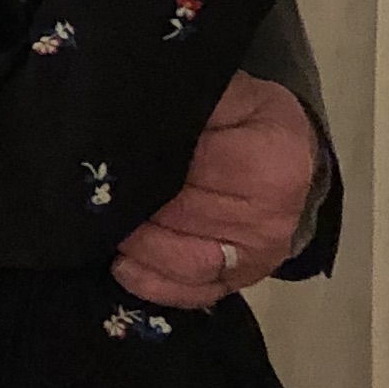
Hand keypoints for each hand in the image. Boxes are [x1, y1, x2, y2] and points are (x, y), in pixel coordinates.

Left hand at [110, 71, 319, 310]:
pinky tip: (124, 265)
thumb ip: (195, 103)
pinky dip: (153, 282)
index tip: (113, 162)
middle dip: (135, 207)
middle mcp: (270, 219)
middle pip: (181, 218)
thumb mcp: (233, 95)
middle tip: (97, 196)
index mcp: (271, 164)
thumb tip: (142, 116)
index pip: (193, 171)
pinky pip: (190, 292)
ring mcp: (257, 258)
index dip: (148, 168)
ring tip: (106, 227)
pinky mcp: (239, 283)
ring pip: (183, 263)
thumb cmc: (254, 124)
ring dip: (139, 247)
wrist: (291, 162)